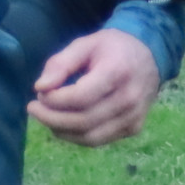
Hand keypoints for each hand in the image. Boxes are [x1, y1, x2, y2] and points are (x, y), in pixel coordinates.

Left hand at [29, 28, 159, 147]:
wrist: (149, 57)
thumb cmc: (112, 48)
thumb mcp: (85, 44)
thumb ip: (60, 63)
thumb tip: (40, 88)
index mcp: (118, 71)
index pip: (80, 97)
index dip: (55, 100)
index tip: (40, 93)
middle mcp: (130, 98)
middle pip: (83, 121)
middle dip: (51, 118)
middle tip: (34, 108)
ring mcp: (134, 117)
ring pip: (89, 137)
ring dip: (61, 131)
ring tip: (47, 117)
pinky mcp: (133, 128)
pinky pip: (99, 140)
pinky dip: (76, 136)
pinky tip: (65, 124)